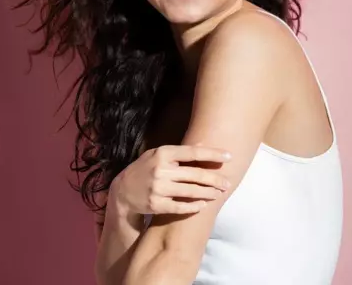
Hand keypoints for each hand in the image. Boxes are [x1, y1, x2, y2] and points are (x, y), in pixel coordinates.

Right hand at [112, 144, 231, 215]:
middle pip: (195, 175)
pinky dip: (194, 206)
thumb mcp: (157, 154)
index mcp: (162, 153)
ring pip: (191, 192)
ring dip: (208, 193)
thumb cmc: (145, 169)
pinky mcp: (157, 205)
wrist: (122, 192)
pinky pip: (180, 207)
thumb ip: (178, 152)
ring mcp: (158, 188)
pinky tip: (203, 205)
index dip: (212, 154)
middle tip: (227, 183)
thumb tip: (202, 144)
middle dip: (215, 179)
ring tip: (218, 193)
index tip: (228, 156)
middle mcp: (161, 170)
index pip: (192, 152)